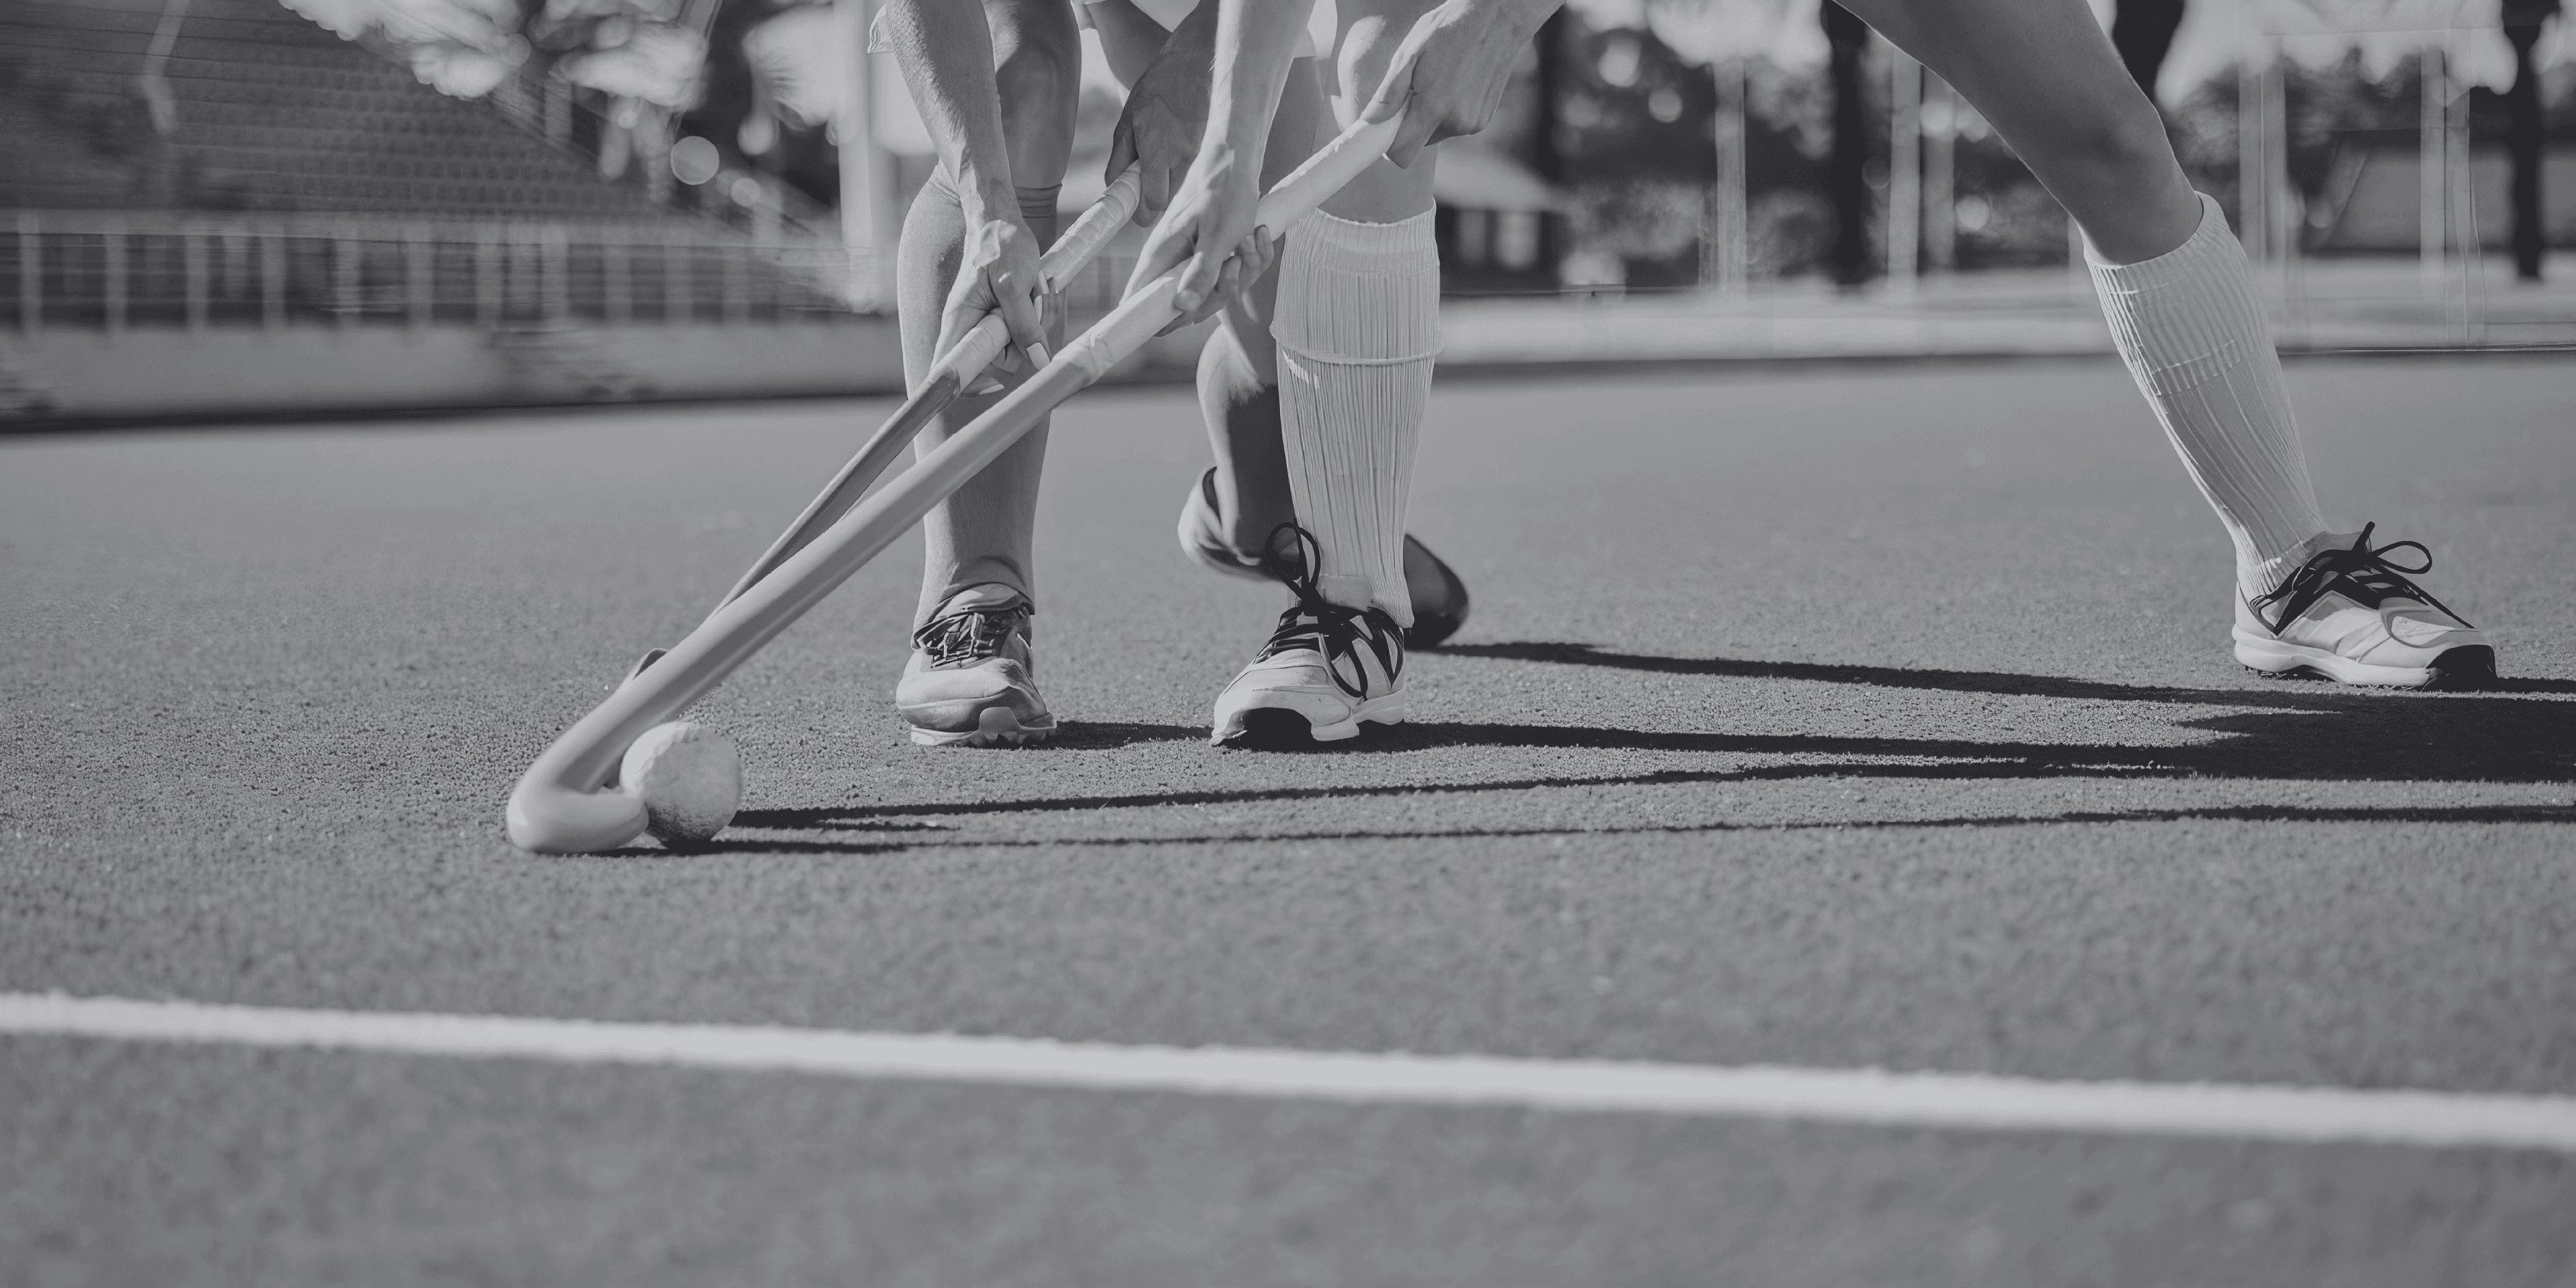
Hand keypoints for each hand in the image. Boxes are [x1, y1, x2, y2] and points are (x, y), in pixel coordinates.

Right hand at [934, 213, 1049, 382]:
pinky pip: (1025, 331)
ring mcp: (986, 324)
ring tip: (1035, 288)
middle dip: (1024, 339)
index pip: (949, 368)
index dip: (966, 386)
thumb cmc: (1001, 245)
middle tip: (1032, 302)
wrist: (1001, 222)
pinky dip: (1037, 314)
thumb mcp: (1015, 285)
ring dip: (1037, 320)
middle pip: (999, 362)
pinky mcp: (1001, 318)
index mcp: (960, 321)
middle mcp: (969, 328)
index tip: (995, 386)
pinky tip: (1037, 290)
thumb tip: (1039, 360)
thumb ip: (1024, 324)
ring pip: (1018, 346)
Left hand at [1106, 39, 1211, 222]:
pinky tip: (1188, 153)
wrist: (1196, 64)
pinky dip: (1194, 173)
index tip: (1141, 211)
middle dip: (1161, 201)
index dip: (1145, 213)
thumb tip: (1115, 188)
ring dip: (1177, 187)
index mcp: (1157, 154)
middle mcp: (1184, 159)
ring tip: (1171, 166)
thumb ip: (1119, 159)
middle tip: (1153, 186)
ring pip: (1189, 192)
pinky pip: (1203, 175)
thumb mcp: (1127, 122)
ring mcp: (1204, 156)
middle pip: (1173, 204)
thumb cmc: (1157, 91)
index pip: (1153, 205)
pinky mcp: (1218, 151)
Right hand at [1125, 144, 1275, 326]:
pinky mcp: (1209, 257)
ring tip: (1246, 243)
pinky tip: (1256, 237)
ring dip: (1238, 275)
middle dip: (1216, 295)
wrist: (1237, 162)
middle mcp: (1171, 261)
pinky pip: (1230, 278)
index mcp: (1161, 256)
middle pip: (1185, 309)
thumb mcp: (1218, 236)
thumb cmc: (1224, 192)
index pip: (1138, 302)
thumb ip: (1201, 274)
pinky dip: (1249, 261)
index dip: (1156, 320)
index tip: (1186, 318)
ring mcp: (1190, 260)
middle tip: (1232, 264)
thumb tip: (1182, 308)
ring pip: (1212, 294)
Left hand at [1363, 0, 1559, 167]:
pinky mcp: (1483, 120)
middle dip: (1411, 123)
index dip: (1388, 144)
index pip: (1402, 154)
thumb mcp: (1410, 53)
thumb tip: (1370, 122)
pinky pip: (1455, 125)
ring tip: (1438, 81)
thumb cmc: (1449, 29)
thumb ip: (1389, 93)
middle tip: (1415, 89)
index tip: (1385, 127)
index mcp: (1434, 107)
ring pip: (1437, 133)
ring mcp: (1472, 123)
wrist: (1496, 18)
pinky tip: (1455, 84)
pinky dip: (1449, 111)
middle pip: (1419, 142)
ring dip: (1431, 115)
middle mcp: (1456, 122)